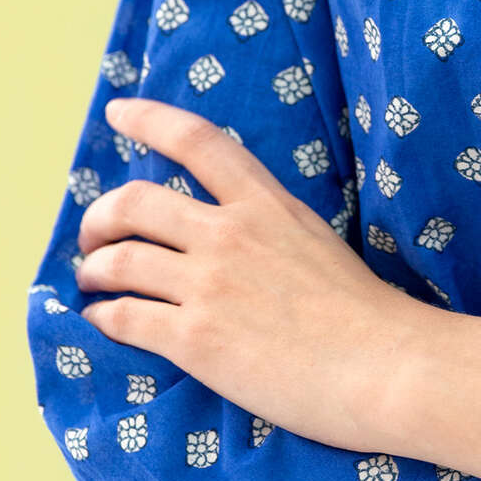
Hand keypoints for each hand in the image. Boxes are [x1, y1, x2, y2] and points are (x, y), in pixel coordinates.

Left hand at [74, 94, 423, 453]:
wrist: (388, 368)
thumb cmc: (368, 317)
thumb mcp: (319, 243)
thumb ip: (273, 229)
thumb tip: (237, 232)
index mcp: (268, 206)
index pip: (198, 142)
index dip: (150, 120)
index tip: (119, 112)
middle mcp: (231, 235)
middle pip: (134, 203)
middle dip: (99, 217)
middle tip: (94, 237)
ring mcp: (210, 286)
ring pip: (118, 260)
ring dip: (94, 270)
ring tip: (93, 282)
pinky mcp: (196, 339)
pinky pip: (123, 317)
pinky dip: (102, 317)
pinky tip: (103, 322)